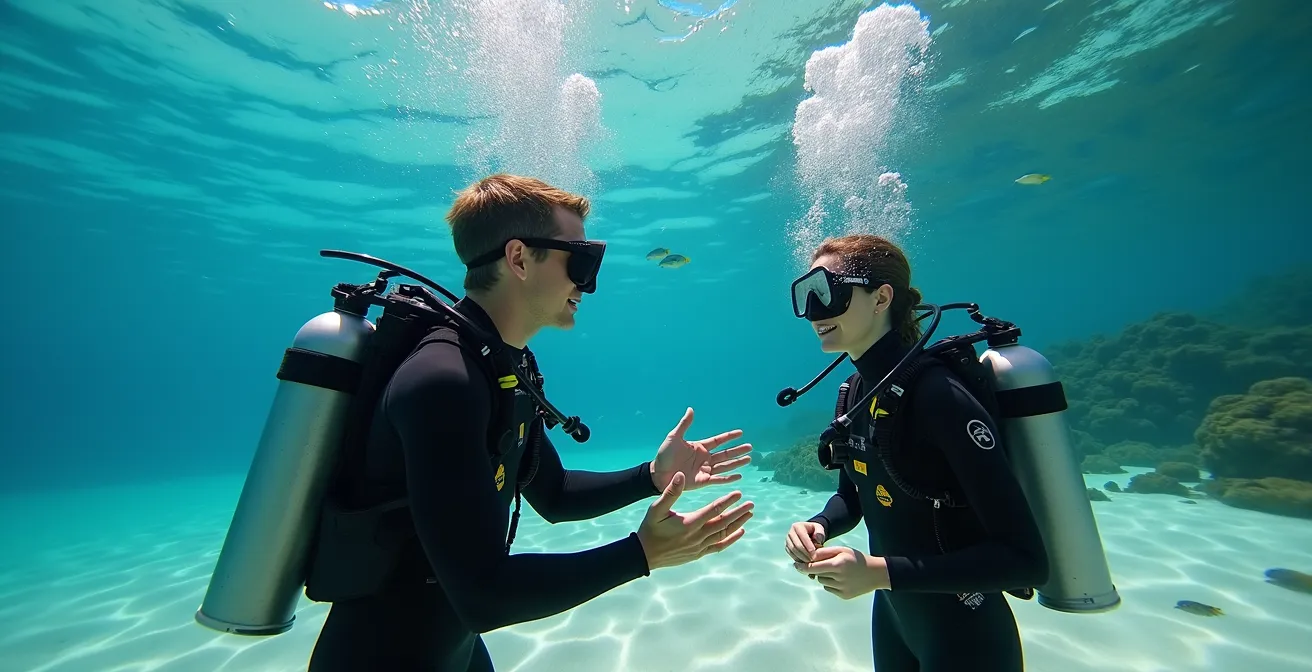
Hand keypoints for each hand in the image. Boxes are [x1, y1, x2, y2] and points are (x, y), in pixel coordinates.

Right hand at [637, 472, 754, 570]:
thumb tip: (680, 475)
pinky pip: (719, 546)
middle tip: (751, 504)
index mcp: (689, 523)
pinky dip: (730, 539)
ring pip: (723, 534)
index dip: (727, 501)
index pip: (713, 510)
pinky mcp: (698, 554)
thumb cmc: (650, 529)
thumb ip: (670, 492)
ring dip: (737, 524)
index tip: (739, 493)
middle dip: (738, 512)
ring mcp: (699, 547)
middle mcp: (697, 536)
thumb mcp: (656, 509)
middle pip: (723, 523)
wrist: (644, 555)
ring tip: (749, 515)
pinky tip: (739, 532)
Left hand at [650, 407, 752, 491]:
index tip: (741, 433)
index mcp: (700, 447)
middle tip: (750, 447)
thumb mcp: (674, 437)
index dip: (729, 437)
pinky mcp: (703, 481)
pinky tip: (739, 475)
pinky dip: (729, 478)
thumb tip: (691, 409)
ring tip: (748, 459)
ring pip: (725, 466)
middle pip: (725, 454)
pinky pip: (719, 479)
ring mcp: (705, 470)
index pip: (718, 441)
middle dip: (738, 450)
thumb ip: (684, 424)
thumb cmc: (664, 455)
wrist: (657, 474)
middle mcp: (705, 458)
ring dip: (737, 463)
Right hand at [784, 521, 826, 562]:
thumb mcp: (819, 528)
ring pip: (792, 550)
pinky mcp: (787, 547)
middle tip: (812, 560)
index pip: (802, 536)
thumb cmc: (815, 531)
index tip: (815, 555)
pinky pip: (790, 554)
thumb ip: (820, 532)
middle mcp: (790, 532)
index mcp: (797, 526)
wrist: (808, 532)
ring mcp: (787, 540)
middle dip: (804, 554)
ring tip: (809, 562)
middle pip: (795, 545)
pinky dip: (797, 559)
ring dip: (800, 557)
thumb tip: (817, 539)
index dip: (808, 546)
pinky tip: (804, 563)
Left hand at [793, 546, 889, 599]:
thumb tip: (808, 557)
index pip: (813, 567)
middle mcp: (839, 578)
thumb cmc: (856, 558)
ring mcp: (842, 589)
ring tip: (835, 570)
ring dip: (824, 576)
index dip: (803, 566)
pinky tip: (840, 579)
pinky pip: (829, 589)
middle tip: (810, 566)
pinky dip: (830, 583)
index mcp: (838, 564)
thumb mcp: (842, 550)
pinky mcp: (844, 596)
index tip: (796, 564)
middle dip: (814, 570)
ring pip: (822, 582)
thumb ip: (825, 552)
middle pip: (817, 575)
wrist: (875, 573)